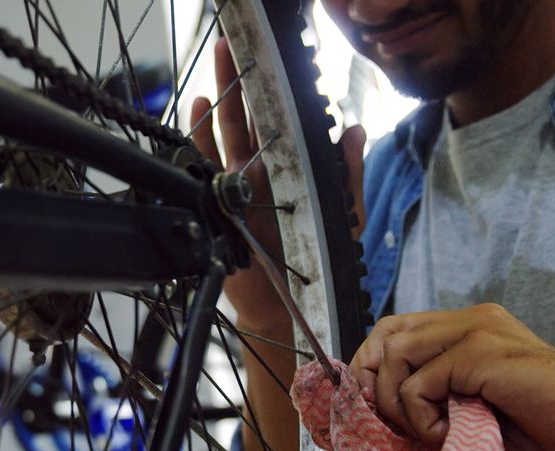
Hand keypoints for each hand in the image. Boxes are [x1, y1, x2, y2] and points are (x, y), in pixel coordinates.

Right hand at [189, 37, 366, 331]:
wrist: (283, 305)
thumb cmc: (314, 264)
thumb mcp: (343, 217)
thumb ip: (348, 175)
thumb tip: (356, 130)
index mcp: (288, 171)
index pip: (281, 123)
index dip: (276, 92)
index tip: (275, 59)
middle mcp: (258, 171)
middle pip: (248, 115)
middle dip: (241, 77)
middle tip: (236, 40)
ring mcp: (233, 182)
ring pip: (225, 128)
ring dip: (221, 92)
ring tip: (219, 56)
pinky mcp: (215, 199)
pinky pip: (203, 161)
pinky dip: (200, 132)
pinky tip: (199, 105)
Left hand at [348, 303, 554, 450]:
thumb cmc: (546, 425)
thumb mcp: (474, 406)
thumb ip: (436, 393)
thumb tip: (380, 407)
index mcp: (468, 327)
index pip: (394, 329)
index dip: (372, 366)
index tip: (375, 407)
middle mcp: (469, 320)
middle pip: (386, 333)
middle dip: (373, 381)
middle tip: (391, 422)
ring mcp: (476, 331)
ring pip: (395, 354)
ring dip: (397, 404)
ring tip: (428, 431)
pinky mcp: (480, 353)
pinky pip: (419, 383)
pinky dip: (421, 417)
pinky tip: (448, 434)